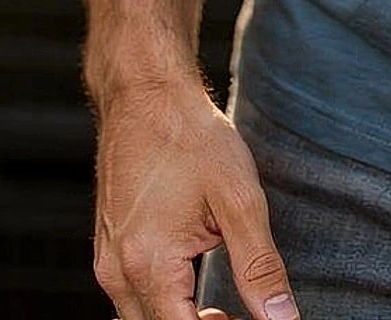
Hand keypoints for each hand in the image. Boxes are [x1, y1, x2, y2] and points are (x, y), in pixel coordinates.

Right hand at [92, 72, 299, 319]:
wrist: (147, 92)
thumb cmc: (191, 137)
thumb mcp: (239, 199)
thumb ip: (260, 266)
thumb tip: (282, 317)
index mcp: (148, 265)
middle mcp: (117, 272)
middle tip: (243, 316)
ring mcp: (107, 261)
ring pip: (141, 318)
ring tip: (224, 308)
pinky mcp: (108, 248)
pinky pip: (132, 296)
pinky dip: (164, 303)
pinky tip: (195, 285)